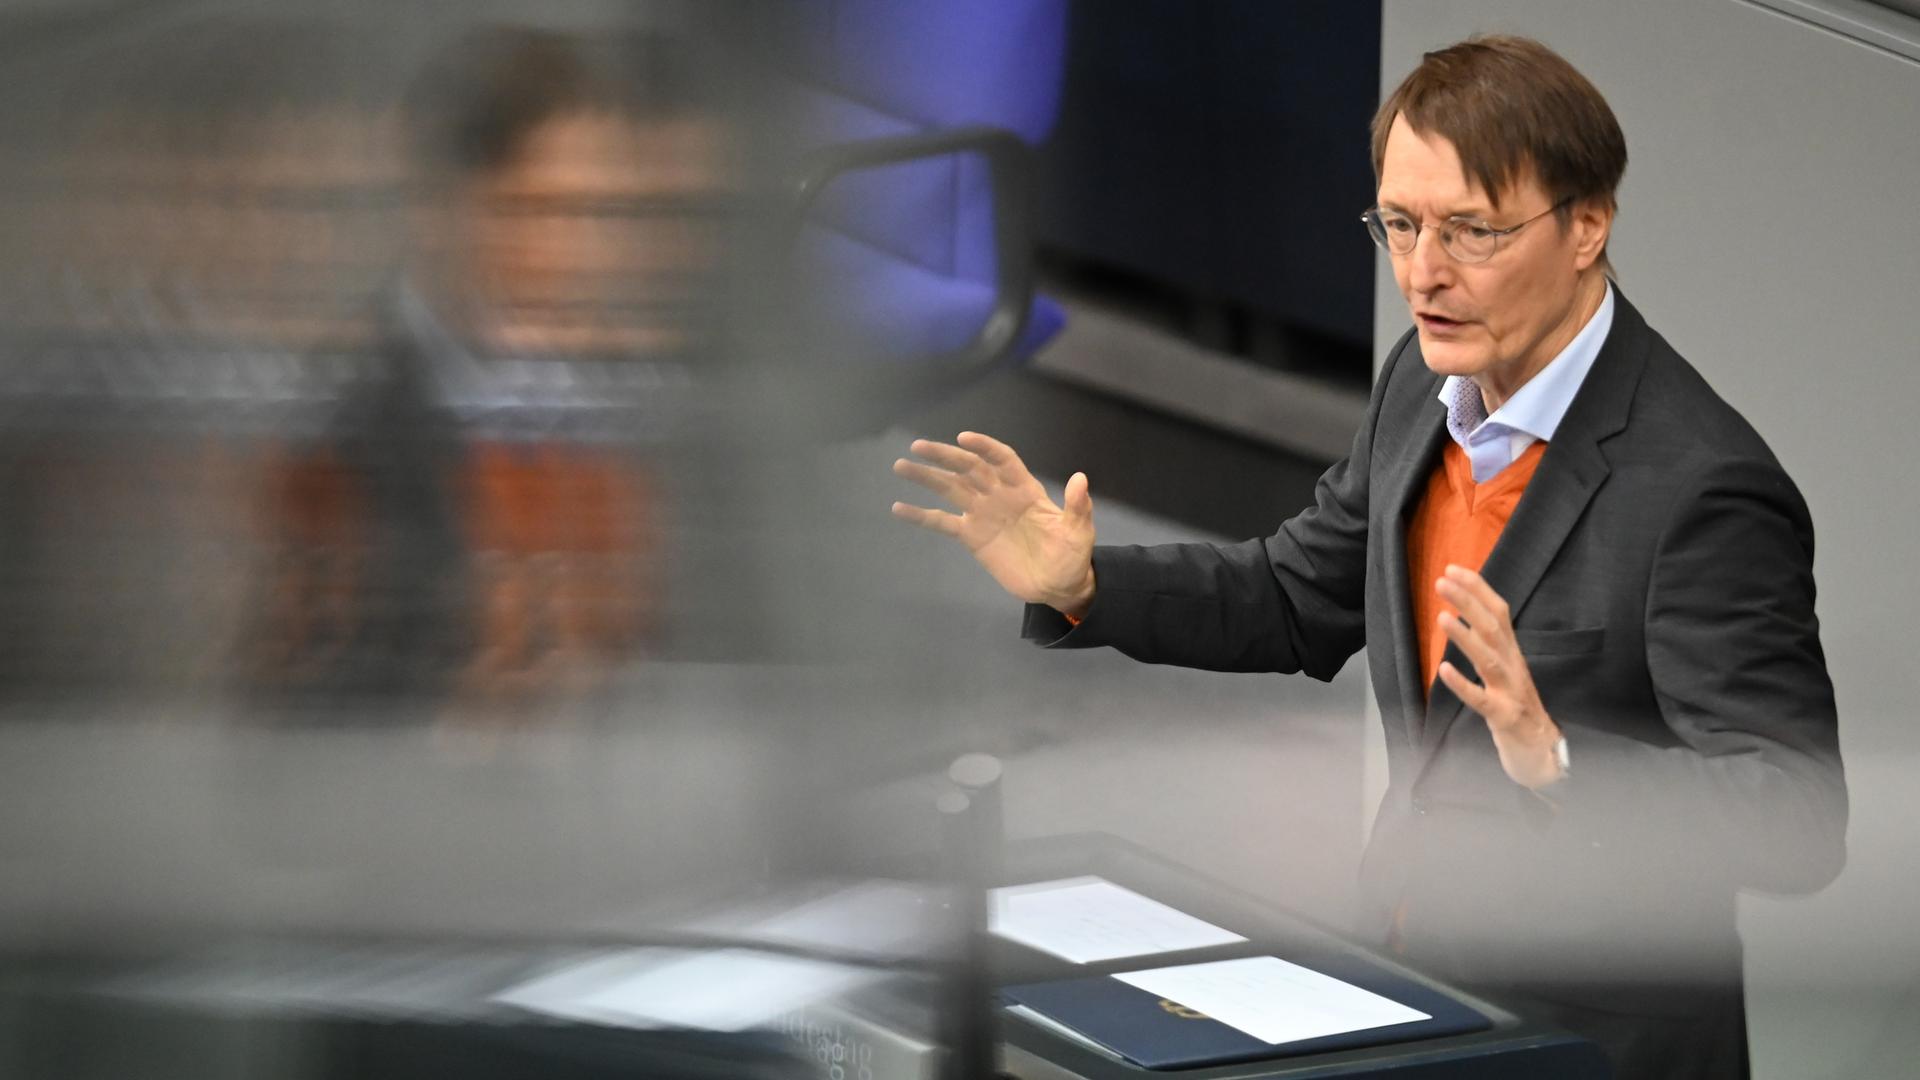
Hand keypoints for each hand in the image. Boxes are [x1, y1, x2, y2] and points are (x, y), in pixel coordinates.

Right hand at [891, 431, 1096, 616]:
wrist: (1057, 585)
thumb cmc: (1072, 555)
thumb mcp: (1079, 531)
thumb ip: (1077, 506)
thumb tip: (1080, 478)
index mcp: (1025, 488)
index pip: (1002, 459)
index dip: (984, 447)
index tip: (964, 439)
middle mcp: (999, 495)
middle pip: (968, 468)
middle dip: (944, 456)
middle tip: (918, 447)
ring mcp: (983, 514)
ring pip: (950, 489)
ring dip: (926, 477)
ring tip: (901, 466)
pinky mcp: (972, 537)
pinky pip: (942, 523)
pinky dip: (921, 516)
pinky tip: (898, 508)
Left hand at [1434, 565, 1565, 789]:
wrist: (1544, 751)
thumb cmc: (1518, 707)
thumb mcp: (1505, 670)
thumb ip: (1490, 644)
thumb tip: (1467, 614)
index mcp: (1512, 653)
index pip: (1498, 613)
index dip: (1478, 590)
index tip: (1452, 569)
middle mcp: (1514, 666)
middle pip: (1493, 629)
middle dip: (1468, 603)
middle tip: (1442, 581)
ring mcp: (1511, 692)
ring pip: (1489, 659)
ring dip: (1466, 637)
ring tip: (1443, 617)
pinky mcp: (1504, 717)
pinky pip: (1482, 700)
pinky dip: (1464, 685)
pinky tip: (1444, 670)